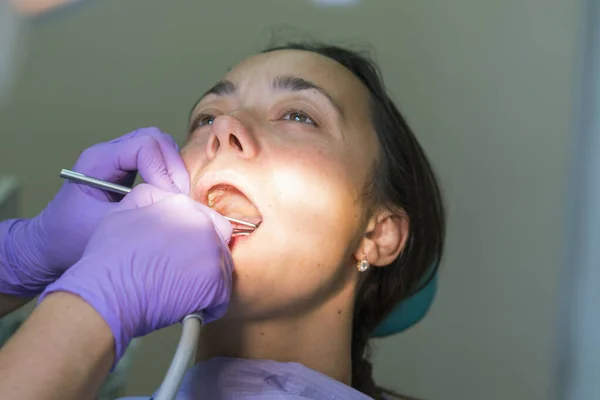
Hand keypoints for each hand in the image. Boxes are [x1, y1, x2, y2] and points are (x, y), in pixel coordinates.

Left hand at [1, 127, 188, 295]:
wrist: (51, 246)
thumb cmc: (69, 238)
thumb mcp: (104, 225)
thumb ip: (139, 208)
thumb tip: (176, 202)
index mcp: (98, 160)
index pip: (144, 145)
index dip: (162, 170)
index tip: (168, 198)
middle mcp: (110, 153)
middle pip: (156, 139)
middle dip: (173, 167)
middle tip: (177, 197)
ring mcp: (120, 160)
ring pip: (160, 146)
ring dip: (173, 170)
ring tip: (174, 198)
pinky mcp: (129, 171)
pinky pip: (158, 160)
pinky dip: (169, 176)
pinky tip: (168, 198)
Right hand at [39, 185, 233, 362]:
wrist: (108, 295)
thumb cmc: (109, 259)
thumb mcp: (122, 211)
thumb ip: (150, 197)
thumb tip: (165, 198)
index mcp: (182, 205)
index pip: (206, 218)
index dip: (194, 237)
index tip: (182, 251)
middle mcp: (203, 226)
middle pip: (219, 241)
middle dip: (205, 255)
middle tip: (183, 271)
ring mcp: (213, 255)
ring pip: (221, 268)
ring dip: (206, 279)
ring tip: (180, 289)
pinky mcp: (217, 285)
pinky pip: (221, 297)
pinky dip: (208, 304)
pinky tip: (186, 304)